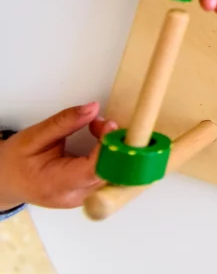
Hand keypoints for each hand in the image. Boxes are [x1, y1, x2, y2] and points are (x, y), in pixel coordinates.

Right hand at [0, 103, 116, 209]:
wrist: (5, 182)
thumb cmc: (15, 162)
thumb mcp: (34, 137)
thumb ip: (65, 122)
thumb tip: (93, 108)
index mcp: (55, 184)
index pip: (93, 170)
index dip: (108, 147)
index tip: (109, 124)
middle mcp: (74, 196)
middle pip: (110, 173)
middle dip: (113, 144)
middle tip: (100, 123)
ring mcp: (84, 197)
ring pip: (116, 175)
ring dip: (114, 148)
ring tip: (97, 129)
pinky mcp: (89, 192)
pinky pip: (111, 175)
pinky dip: (111, 155)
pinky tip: (101, 141)